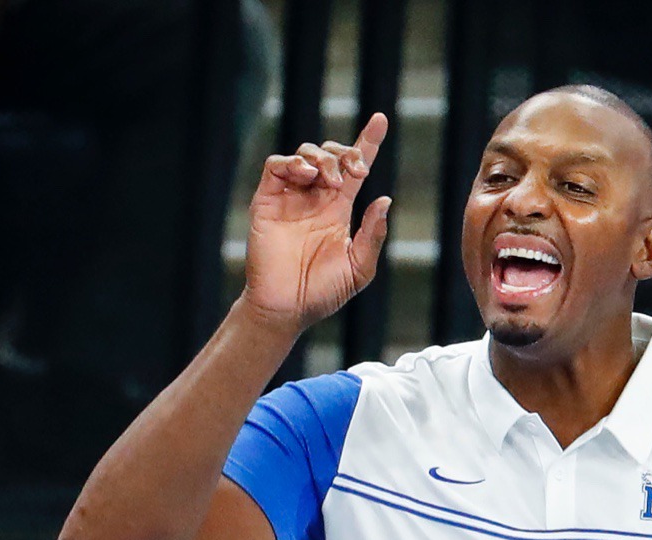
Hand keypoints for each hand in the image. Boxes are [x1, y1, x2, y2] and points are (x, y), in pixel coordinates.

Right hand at [243, 114, 390, 333]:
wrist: (288, 308)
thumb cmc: (323, 293)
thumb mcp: (359, 268)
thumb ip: (373, 235)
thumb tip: (384, 199)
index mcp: (338, 210)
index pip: (354, 168)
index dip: (367, 142)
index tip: (380, 120)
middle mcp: (315, 198)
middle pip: (331, 155)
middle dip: (346, 152)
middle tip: (357, 171)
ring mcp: (290, 197)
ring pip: (305, 154)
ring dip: (323, 158)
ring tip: (332, 182)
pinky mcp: (267, 200)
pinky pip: (276, 166)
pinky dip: (292, 162)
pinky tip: (307, 175)